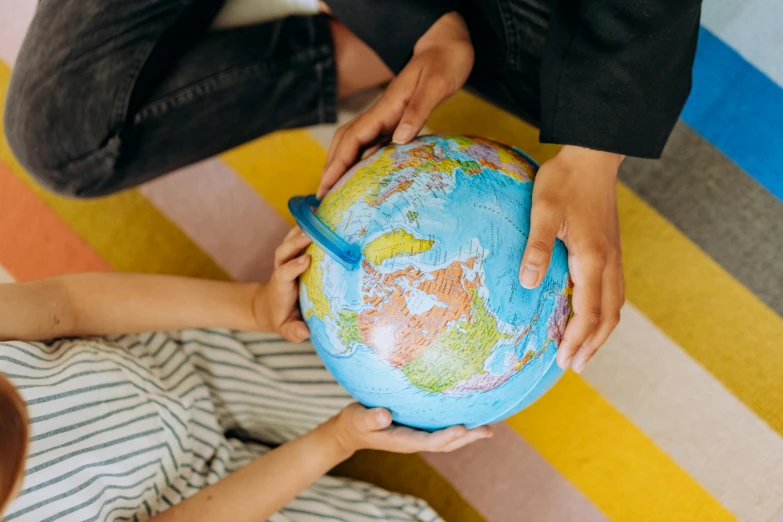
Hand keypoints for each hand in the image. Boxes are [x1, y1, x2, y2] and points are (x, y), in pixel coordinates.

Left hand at [254, 227, 311, 341]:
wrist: (269, 306)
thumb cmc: (282, 318)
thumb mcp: (286, 329)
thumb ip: (293, 331)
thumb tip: (304, 332)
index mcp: (281, 286)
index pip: (284, 272)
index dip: (294, 266)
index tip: (306, 260)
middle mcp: (282, 269)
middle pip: (283, 251)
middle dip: (295, 242)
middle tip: (311, 234)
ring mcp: (287, 260)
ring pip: (289, 241)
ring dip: (300, 230)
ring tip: (316, 217)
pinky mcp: (294, 255)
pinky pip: (298, 238)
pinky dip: (306, 227)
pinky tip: (319, 214)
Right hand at [318, 12, 473, 197]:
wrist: (448, 45)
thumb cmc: (446, 62)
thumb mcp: (436, 84)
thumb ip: (418, 110)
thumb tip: (398, 139)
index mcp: (386, 106)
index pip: (352, 137)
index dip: (337, 162)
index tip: (326, 184)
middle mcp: (381, 113)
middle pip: (345, 142)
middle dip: (331, 167)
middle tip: (322, 196)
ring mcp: (386, 116)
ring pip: (356, 143)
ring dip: (342, 165)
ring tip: (336, 191)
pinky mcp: (395, 119)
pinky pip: (372, 144)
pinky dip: (361, 161)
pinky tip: (362, 177)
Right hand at [328, 403, 492, 455]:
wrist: (351, 430)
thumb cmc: (354, 423)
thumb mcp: (357, 419)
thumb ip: (370, 418)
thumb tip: (385, 415)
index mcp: (403, 440)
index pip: (430, 441)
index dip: (447, 436)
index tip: (463, 428)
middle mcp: (414, 440)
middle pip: (446, 442)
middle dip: (467, 437)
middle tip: (489, 430)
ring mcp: (417, 435)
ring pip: (446, 438)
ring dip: (467, 434)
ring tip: (488, 427)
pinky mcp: (417, 428)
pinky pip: (440, 428)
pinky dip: (456, 425)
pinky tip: (467, 414)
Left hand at [520, 146, 624, 372]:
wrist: (593, 155)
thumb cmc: (564, 181)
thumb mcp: (543, 211)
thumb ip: (537, 248)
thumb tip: (527, 283)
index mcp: (593, 259)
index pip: (589, 312)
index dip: (578, 339)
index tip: (563, 360)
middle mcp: (609, 262)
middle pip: (609, 316)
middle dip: (592, 345)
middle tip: (573, 366)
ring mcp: (614, 256)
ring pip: (615, 305)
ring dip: (601, 331)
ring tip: (584, 349)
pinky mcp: (612, 249)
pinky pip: (614, 290)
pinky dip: (604, 311)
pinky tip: (591, 313)